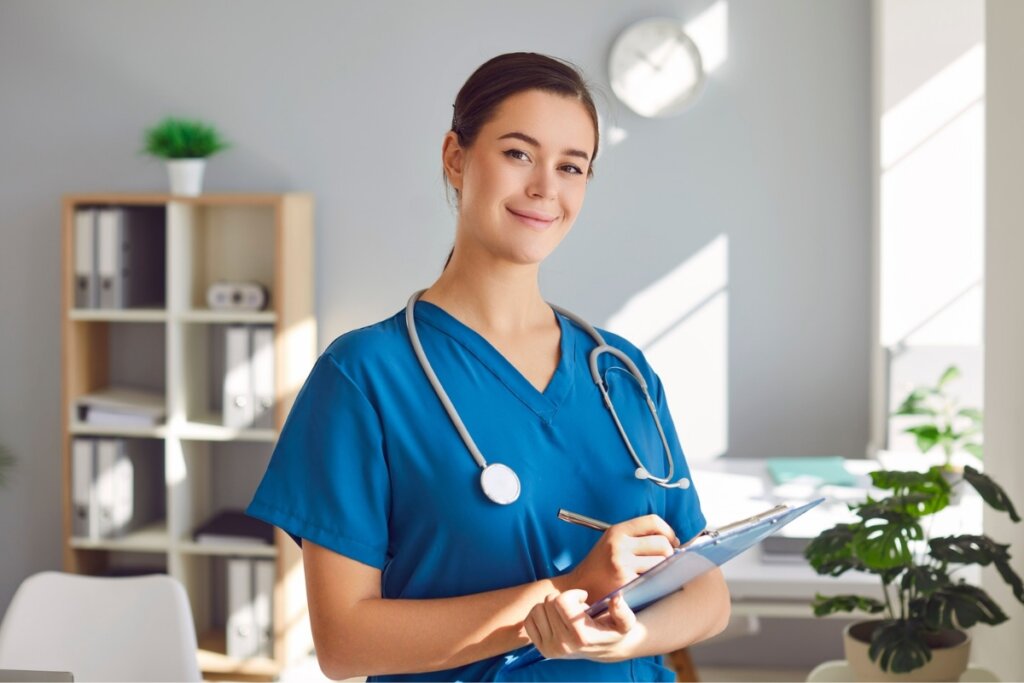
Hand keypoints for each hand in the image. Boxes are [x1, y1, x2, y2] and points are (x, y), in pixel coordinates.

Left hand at [524, 589, 638, 661]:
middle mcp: (564, 645)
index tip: (583, 597)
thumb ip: (622, 610)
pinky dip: (539, 614)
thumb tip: (616, 598)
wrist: (604, 649)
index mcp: (582, 637)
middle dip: (563, 598)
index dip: (573, 593)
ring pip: (537, 609)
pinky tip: (554, 618)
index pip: (561, 601)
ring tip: (566, 614)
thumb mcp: (625, 622)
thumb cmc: (613, 630)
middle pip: (549, 601)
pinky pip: (529, 621)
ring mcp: (550, 649)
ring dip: (551, 606)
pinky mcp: (541, 649)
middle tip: (576, 607)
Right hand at [563, 514, 678, 601]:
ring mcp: (622, 565)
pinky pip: (653, 579)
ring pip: (661, 562)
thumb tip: (671, 540)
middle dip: (669, 552)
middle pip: (662, 543)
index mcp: (617, 531)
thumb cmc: (600, 564)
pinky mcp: (626, 584)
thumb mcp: (613, 541)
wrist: (580, 586)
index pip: (653, 521)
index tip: (672, 541)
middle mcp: (619, 545)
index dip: (668, 531)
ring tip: (655, 572)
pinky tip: (649, 583)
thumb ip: (637, 536)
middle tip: (665, 560)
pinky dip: (656, 581)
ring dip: (664, 569)